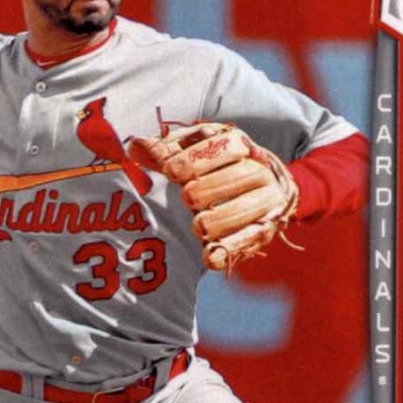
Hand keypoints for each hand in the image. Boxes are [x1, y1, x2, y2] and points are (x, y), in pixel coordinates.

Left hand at [129, 122, 300, 273]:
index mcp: (240, 146)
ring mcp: (267, 201)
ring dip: (220, 219)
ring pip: (248, 208)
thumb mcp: (192, 154)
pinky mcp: (265, 229)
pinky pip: (251, 239)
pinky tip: (208, 257)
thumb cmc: (216, 169)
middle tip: (186, 198)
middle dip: (209, 188)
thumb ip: (165, 151)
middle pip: (241, 176)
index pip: (226, 145)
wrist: (262, 191)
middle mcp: (260, 171)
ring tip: (198, 226)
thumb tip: (135, 146)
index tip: (170, 170)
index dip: (197, 158)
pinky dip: (229, 249)